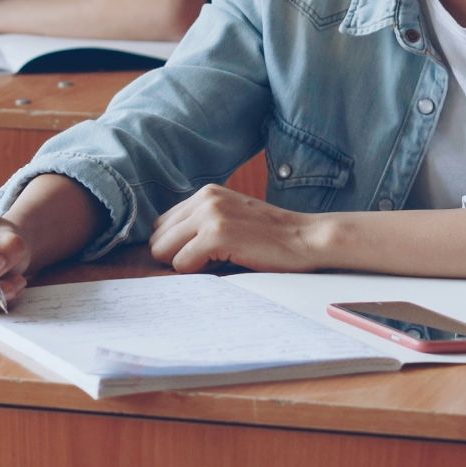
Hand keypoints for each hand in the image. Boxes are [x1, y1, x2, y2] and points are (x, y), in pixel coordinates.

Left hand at [148, 184, 325, 273]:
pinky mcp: (217, 234)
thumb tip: (162, 247)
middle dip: (176, 256)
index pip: (161, 225)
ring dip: (186, 265)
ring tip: (218, 262)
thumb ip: (200, 223)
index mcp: (205, 193)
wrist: (307, 239)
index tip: (200, 254)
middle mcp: (203, 198)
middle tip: (209, 262)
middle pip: (157, 238)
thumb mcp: (231, 217)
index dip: (175, 246)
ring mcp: (209, 214)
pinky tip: (225, 265)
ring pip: (164, 251)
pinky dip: (198, 273)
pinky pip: (182, 264)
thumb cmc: (271, 237)